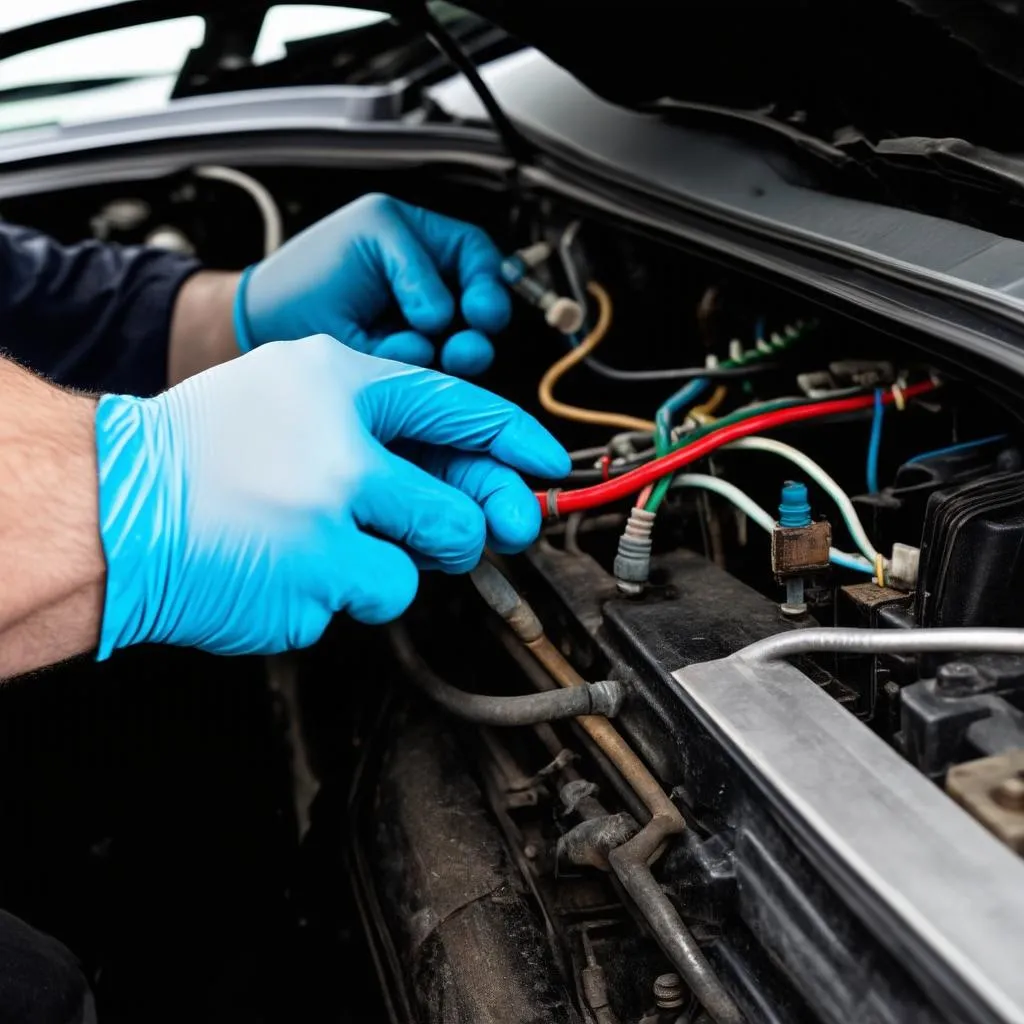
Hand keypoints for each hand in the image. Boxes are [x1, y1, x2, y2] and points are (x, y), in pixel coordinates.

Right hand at [94, 336, 568, 657]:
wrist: (110, 505)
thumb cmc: (201, 451)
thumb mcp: (291, 392)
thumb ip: (380, 419)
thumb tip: (468, 471)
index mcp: (340, 387)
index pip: (459, 407)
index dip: (515, 440)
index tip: (546, 465)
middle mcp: (344, 453)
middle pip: (463, 510)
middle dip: (464, 530)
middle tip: (441, 530)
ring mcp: (329, 527)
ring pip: (420, 569)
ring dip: (388, 565)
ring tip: (325, 542)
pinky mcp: (311, 589)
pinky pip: (361, 602)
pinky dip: (334, 593)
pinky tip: (285, 566)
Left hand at [233, 193, 510, 375]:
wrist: (261, 324)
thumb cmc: (309, 268)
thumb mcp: (372, 234)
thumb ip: (416, 268)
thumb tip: (443, 318)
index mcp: (425, 246)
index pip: (478, 259)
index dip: (488, 282)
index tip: (479, 309)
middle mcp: (429, 293)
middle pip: (483, 309)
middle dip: (481, 328)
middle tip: (467, 344)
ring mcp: (419, 335)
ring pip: (465, 345)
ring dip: (460, 352)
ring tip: (446, 356)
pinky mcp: (403, 367)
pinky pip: (431, 371)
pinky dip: (421, 365)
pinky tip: (396, 355)